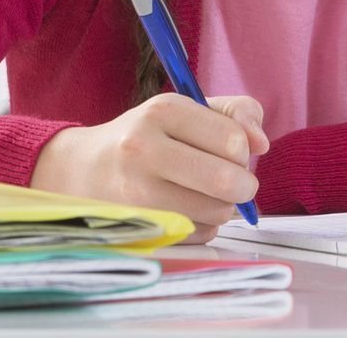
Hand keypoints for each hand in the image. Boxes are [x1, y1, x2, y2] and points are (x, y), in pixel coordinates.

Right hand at [32, 95, 268, 242]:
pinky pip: (198, 235)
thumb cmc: (147, 136)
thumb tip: (262, 144)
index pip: (234, 139)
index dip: (244, 151)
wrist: (84, 170)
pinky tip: (186, 210)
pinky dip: (203, 226)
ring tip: (204, 195)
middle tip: (235, 183)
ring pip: (216, 212)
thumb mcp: (186, 110)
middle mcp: (144, 148)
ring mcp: (137, 193)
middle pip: (226, 180)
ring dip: (223, 208)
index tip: (232, 152)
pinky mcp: (137, 227)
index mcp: (163, 110)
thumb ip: (235, 115)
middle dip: (243, 185)